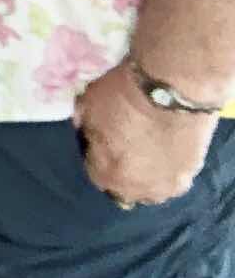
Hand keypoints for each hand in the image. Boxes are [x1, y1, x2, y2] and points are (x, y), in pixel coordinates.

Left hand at [72, 60, 215, 210]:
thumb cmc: (123, 96)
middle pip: (124, 189)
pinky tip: (166, 152)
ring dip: (146, 177)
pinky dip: (168, 169)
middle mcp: (137, 190)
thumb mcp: (87, 107)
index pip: (95, 175)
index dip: (97, 158)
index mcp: (106, 176)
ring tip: (147, 153)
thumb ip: (85, 128)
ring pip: (151, 190)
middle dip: (121, 173)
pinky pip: (174, 178)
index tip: (101, 144)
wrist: (173, 88)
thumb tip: (86, 132)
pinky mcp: (192, 173)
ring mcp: (168, 185)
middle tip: (124, 149)